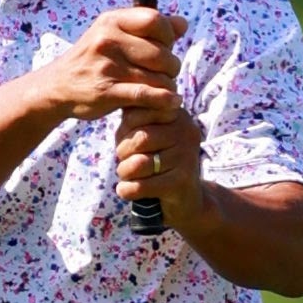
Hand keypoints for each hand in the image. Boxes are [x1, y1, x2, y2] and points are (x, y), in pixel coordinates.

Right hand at [51, 2, 201, 225]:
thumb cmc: (93, 59)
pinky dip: (164, 100)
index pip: (155, 20)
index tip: (166, 47)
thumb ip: (148, 28)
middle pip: (161, 52)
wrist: (57, 87)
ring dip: (167, 86)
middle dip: (171, 66)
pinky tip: (171, 102)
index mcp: (111, 21)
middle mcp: (107, 40)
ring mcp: (106, 67)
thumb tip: (183, 24)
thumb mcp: (113, 34)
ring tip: (163, 89)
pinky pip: (146, 95)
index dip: (168, 36)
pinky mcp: (106, 92)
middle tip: (165, 74)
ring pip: (157, 76)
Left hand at [114, 78, 206, 221]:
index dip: (124, 128)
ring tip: (125, 175)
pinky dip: (127, 190)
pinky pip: (142, 186)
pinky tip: (126, 190)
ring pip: (139, 164)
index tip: (124, 139)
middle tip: (123, 161)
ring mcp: (186, 156)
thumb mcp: (147, 135)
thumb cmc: (159, 162)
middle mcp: (186, 131)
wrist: (187, 199)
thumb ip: (134, 120)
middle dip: (123, 152)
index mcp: (177, 114)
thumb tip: (115, 103)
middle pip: (140, 138)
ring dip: (124, 172)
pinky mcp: (182, 181)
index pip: (140, 111)